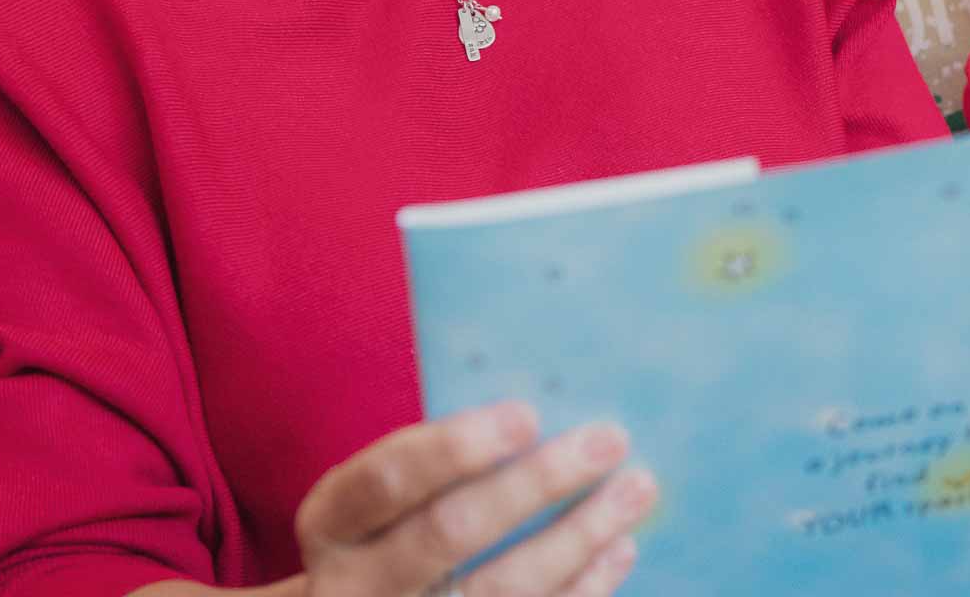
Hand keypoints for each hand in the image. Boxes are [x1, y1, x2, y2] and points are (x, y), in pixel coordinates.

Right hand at [294, 402, 656, 596]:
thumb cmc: (386, 528)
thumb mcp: (381, 493)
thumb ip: (435, 455)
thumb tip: (538, 393)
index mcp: (333, 522)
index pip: (387, 479)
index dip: (454, 447)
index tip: (527, 415)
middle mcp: (356, 586)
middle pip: (450, 533)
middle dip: (536, 483)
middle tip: (608, 439)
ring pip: (499, 592)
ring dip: (579, 538)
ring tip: (636, 487)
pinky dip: (581, 591)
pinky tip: (619, 550)